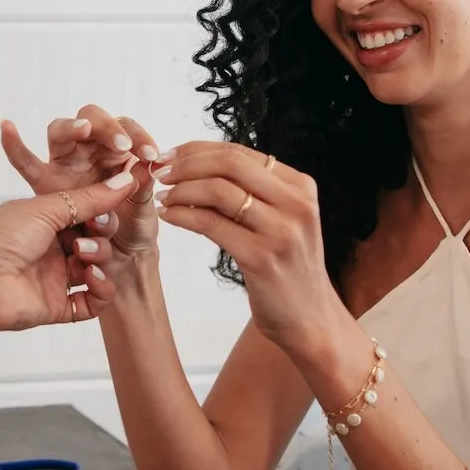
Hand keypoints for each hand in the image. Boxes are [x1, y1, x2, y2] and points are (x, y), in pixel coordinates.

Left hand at [0, 171, 137, 333]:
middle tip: (95, 230)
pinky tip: (92, 278)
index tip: (112, 204)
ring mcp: (55, 278)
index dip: (101, 210)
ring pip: (98, 269)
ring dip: (101, 259)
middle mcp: (51, 249)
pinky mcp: (58, 306)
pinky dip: (101, 290)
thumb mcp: (46, 208)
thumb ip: (89, 198)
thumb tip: (125, 180)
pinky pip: (93, 302)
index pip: (85, 213)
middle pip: (96, 240)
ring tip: (84, 255)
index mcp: (44, 221)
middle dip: (102, 234)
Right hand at [1, 105, 162, 263]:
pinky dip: (14, 145)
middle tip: (122, 145)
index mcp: (118, 153)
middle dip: (107, 128)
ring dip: (72, 128)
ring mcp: (65, 164)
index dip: (139, 137)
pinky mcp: (44, 183)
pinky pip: (25, 162)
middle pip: (92, 119)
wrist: (119, 260)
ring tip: (84, 129)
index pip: (127, 129)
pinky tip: (6, 127)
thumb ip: (142, 186)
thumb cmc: (131, 228)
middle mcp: (90, 152)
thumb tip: (147, 164)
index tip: (150, 155)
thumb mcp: (142, 208)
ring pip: (60, 132)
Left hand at [152, 141, 344, 351]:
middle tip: (159, 171)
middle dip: (186, 163)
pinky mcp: (262, 258)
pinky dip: (183, 215)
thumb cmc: (287, 266)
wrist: (309, 319)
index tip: (169, 155)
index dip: (197, 149)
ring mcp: (281, 231)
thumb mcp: (282, 220)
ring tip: (163, 196)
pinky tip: (169, 216)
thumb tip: (197, 163)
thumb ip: (253, 192)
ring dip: (181, 189)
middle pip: (229, 164)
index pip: (240, 152)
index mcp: (301, 186)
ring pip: (218, 191)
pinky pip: (211, 224)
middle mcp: (296, 204)